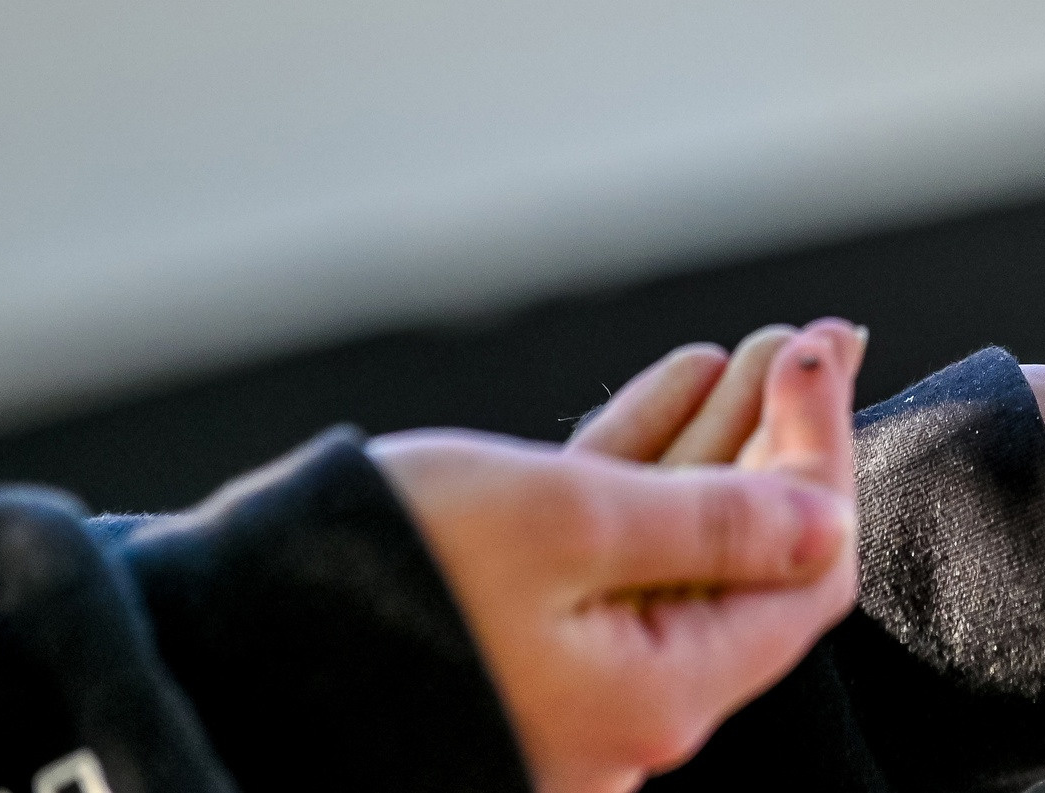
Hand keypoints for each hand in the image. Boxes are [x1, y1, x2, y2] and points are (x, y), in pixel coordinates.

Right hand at [372, 318, 864, 792]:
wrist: (216, 645)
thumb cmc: (386, 575)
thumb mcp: (568, 525)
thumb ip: (713, 525)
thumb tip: (828, 522)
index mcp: (660, 694)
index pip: (803, 572)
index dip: (821, 454)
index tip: (820, 353)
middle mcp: (628, 706)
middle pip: (750, 559)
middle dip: (782, 437)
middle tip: (814, 337)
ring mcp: (570, 681)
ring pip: (679, 547)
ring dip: (720, 441)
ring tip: (760, 346)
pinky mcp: (514, 647)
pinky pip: (608, 557)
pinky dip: (645, 469)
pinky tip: (680, 383)